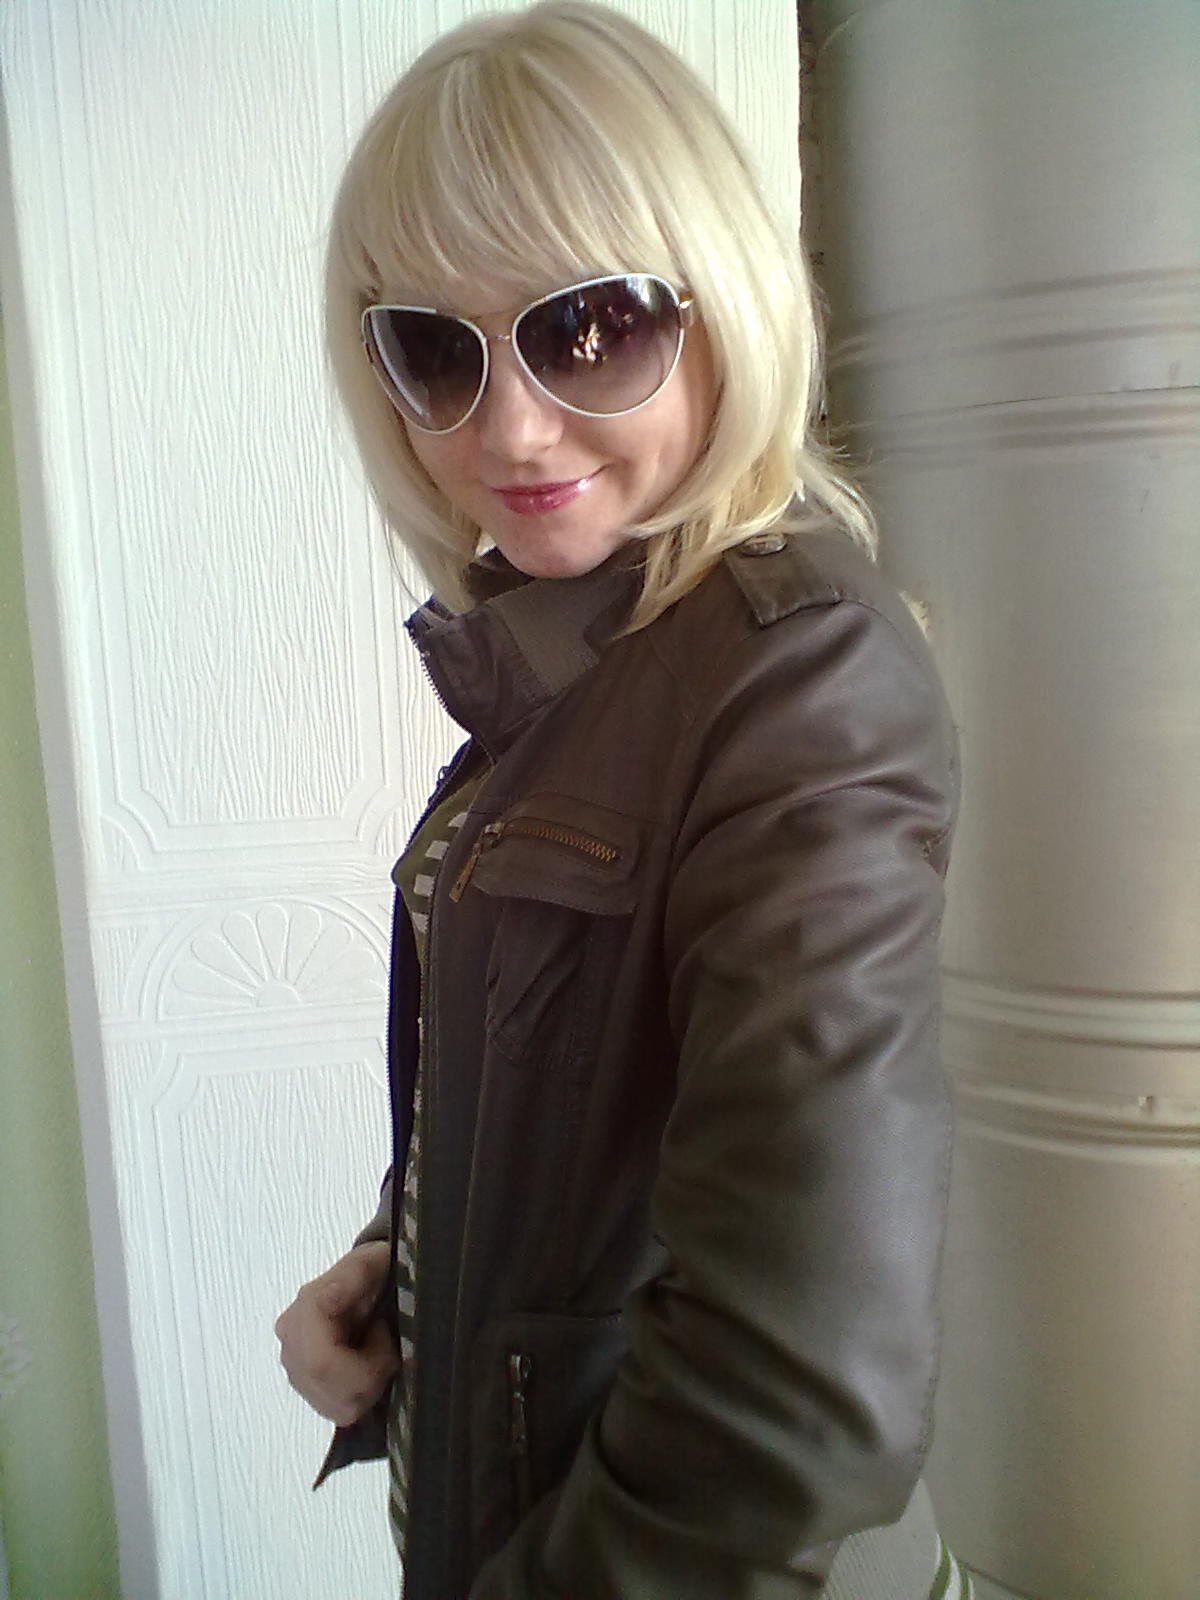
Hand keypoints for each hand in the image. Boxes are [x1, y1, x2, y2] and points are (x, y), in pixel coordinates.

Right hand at [275, 1241, 399, 1425]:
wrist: (368, 1282)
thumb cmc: (376, 1272)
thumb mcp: (377, 1260)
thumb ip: (356, 1272)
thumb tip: (328, 1297)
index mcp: (306, 1308)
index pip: (321, 1361)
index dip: (365, 1362)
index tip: (384, 1334)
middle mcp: (291, 1341)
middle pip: (331, 1389)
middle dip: (368, 1375)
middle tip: (386, 1346)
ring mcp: (294, 1367)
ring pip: (337, 1405)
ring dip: (368, 1385)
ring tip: (376, 1351)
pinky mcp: (305, 1387)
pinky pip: (338, 1410)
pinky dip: (361, 1393)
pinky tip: (365, 1366)